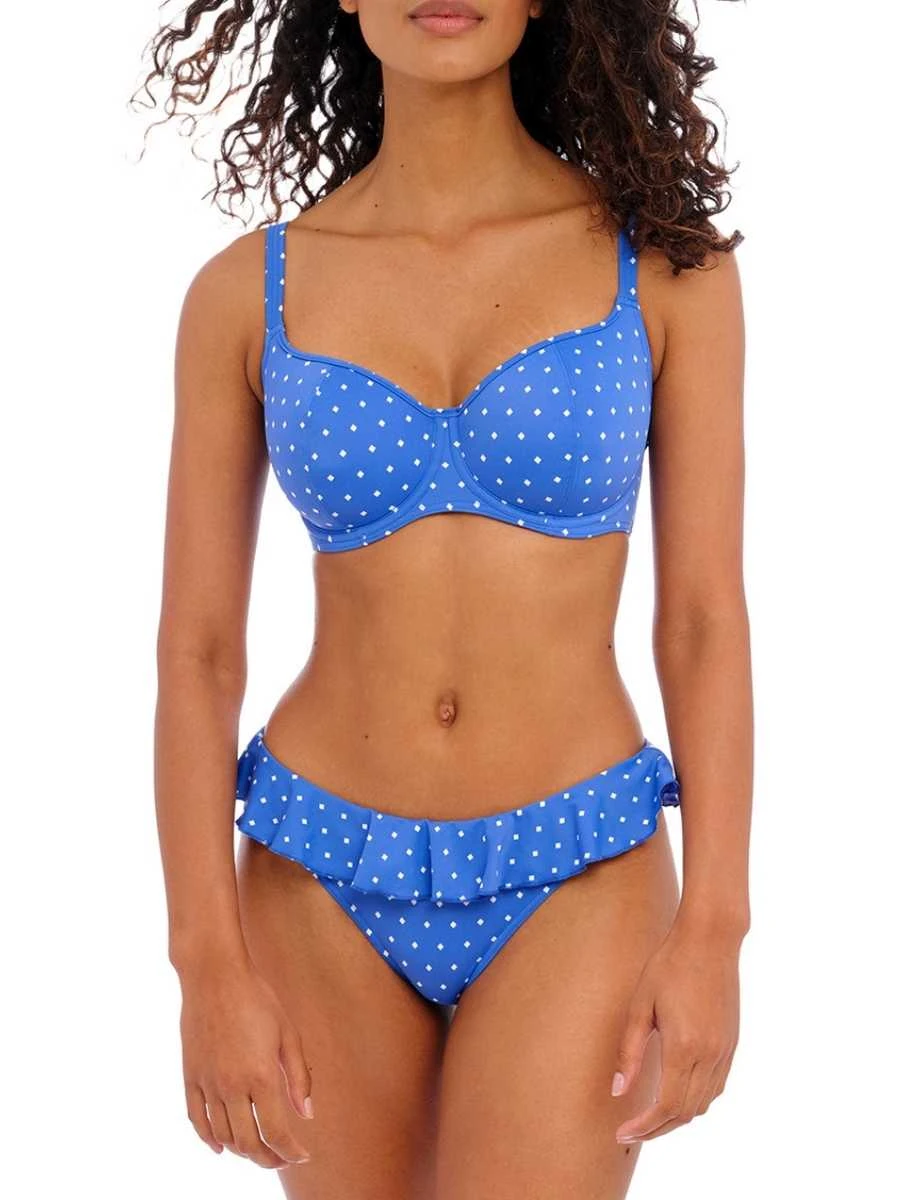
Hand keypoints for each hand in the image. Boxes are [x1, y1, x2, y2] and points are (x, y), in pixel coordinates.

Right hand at [178, 951, 314, 1167]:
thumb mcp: (287, 1033)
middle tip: (282, 1158)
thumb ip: (297, 1076)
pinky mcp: (190, 1077)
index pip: (276, 1132)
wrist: (215, 976)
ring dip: (242, 1150)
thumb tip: (306, 1114)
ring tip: (258, 1150)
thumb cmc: (257, 998)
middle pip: (249, 1142)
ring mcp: (208, 1083)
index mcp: (260, 1075)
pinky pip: (197, 1120)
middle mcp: (232, 1086)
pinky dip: (209, 1139)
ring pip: (223, 1136)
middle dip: (268, 1158)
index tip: (302, 1156)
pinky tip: (221, 1147)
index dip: (290, 1152)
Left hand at [610, 914, 742, 1142]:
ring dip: (677, 1117)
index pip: (665, 1106)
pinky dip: (695, 1100)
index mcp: (684, 1047)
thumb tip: (618, 1091)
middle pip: (685, 1113)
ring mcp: (725, 1051)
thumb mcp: (640, 1005)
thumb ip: (629, 1052)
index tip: (622, 1132)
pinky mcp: (731, 1044)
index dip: (644, 1126)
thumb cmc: (669, 966)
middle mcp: (709, 1055)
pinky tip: (676, 1094)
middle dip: (657, 1128)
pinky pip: (716, 1087)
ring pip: (703, 1104)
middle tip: (630, 1131)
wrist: (710, 940)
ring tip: (650, 1116)